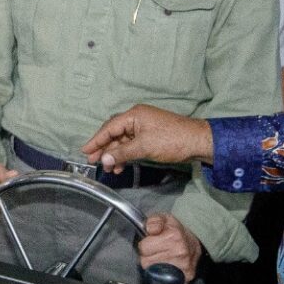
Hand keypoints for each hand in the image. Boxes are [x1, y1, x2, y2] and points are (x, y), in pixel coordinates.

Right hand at [81, 105, 210, 172]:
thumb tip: (104, 159)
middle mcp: (137, 119)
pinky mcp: (150, 137)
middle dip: (104, 148)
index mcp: (134, 115)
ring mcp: (144, 128)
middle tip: (93, 161)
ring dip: (115, 154)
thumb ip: (122, 153)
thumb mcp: (144, 147)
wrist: (198, 142)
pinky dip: (125, 155)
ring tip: (108, 168)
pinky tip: (121, 166)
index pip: (109, 127)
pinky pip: (132, 145)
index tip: (85, 150)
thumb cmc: (172, 140)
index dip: (96, 140)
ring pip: (123, 141)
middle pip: (114, 133)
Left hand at [136, 212, 204, 281]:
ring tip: (162, 257)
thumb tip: (150, 229)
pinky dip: (163, 275)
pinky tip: (167, 267)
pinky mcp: (186, 276)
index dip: (145, 244)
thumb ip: (153, 221)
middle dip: (149, 256)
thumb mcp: (164, 219)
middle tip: (157, 251)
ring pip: (153, 272)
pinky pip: (163, 280)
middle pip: (146, 262)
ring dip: (154, 265)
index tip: (152, 242)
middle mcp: (180, 252)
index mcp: (173, 236)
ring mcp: (184, 266)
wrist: (194, 241)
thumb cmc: (176, 231)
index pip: (143, 248)